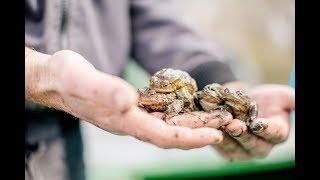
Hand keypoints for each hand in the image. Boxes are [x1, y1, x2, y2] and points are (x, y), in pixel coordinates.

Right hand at [25, 49, 223, 148]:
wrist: (57, 79)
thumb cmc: (67, 79)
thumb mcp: (82, 80)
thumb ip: (104, 91)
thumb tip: (129, 101)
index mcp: (122, 121)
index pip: (163, 136)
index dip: (189, 137)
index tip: (214, 135)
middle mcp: (130, 123)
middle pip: (171, 134)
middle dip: (199, 133)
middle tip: (227, 127)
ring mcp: (132, 117)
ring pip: (168, 125)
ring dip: (192, 124)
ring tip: (216, 119)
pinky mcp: (132, 107)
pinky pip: (160, 114)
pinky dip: (178, 113)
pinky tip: (190, 108)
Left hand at [212, 84, 294, 159]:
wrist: (238, 102)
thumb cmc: (263, 99)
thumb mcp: (280, 96)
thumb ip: (292, 100)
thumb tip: (298, 102)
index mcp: (277, 134)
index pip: (275, 134)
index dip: (266, 129)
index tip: (257, 123)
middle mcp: (261, 147)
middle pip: (254, 145)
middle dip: (244, 135)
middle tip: (235, 125)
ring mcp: (243, 151)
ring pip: (234, 148)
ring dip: (227, 137)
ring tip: (221, 125)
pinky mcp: (226, 151)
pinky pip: (219, 146)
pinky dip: (213, 136)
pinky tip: (209, 127)